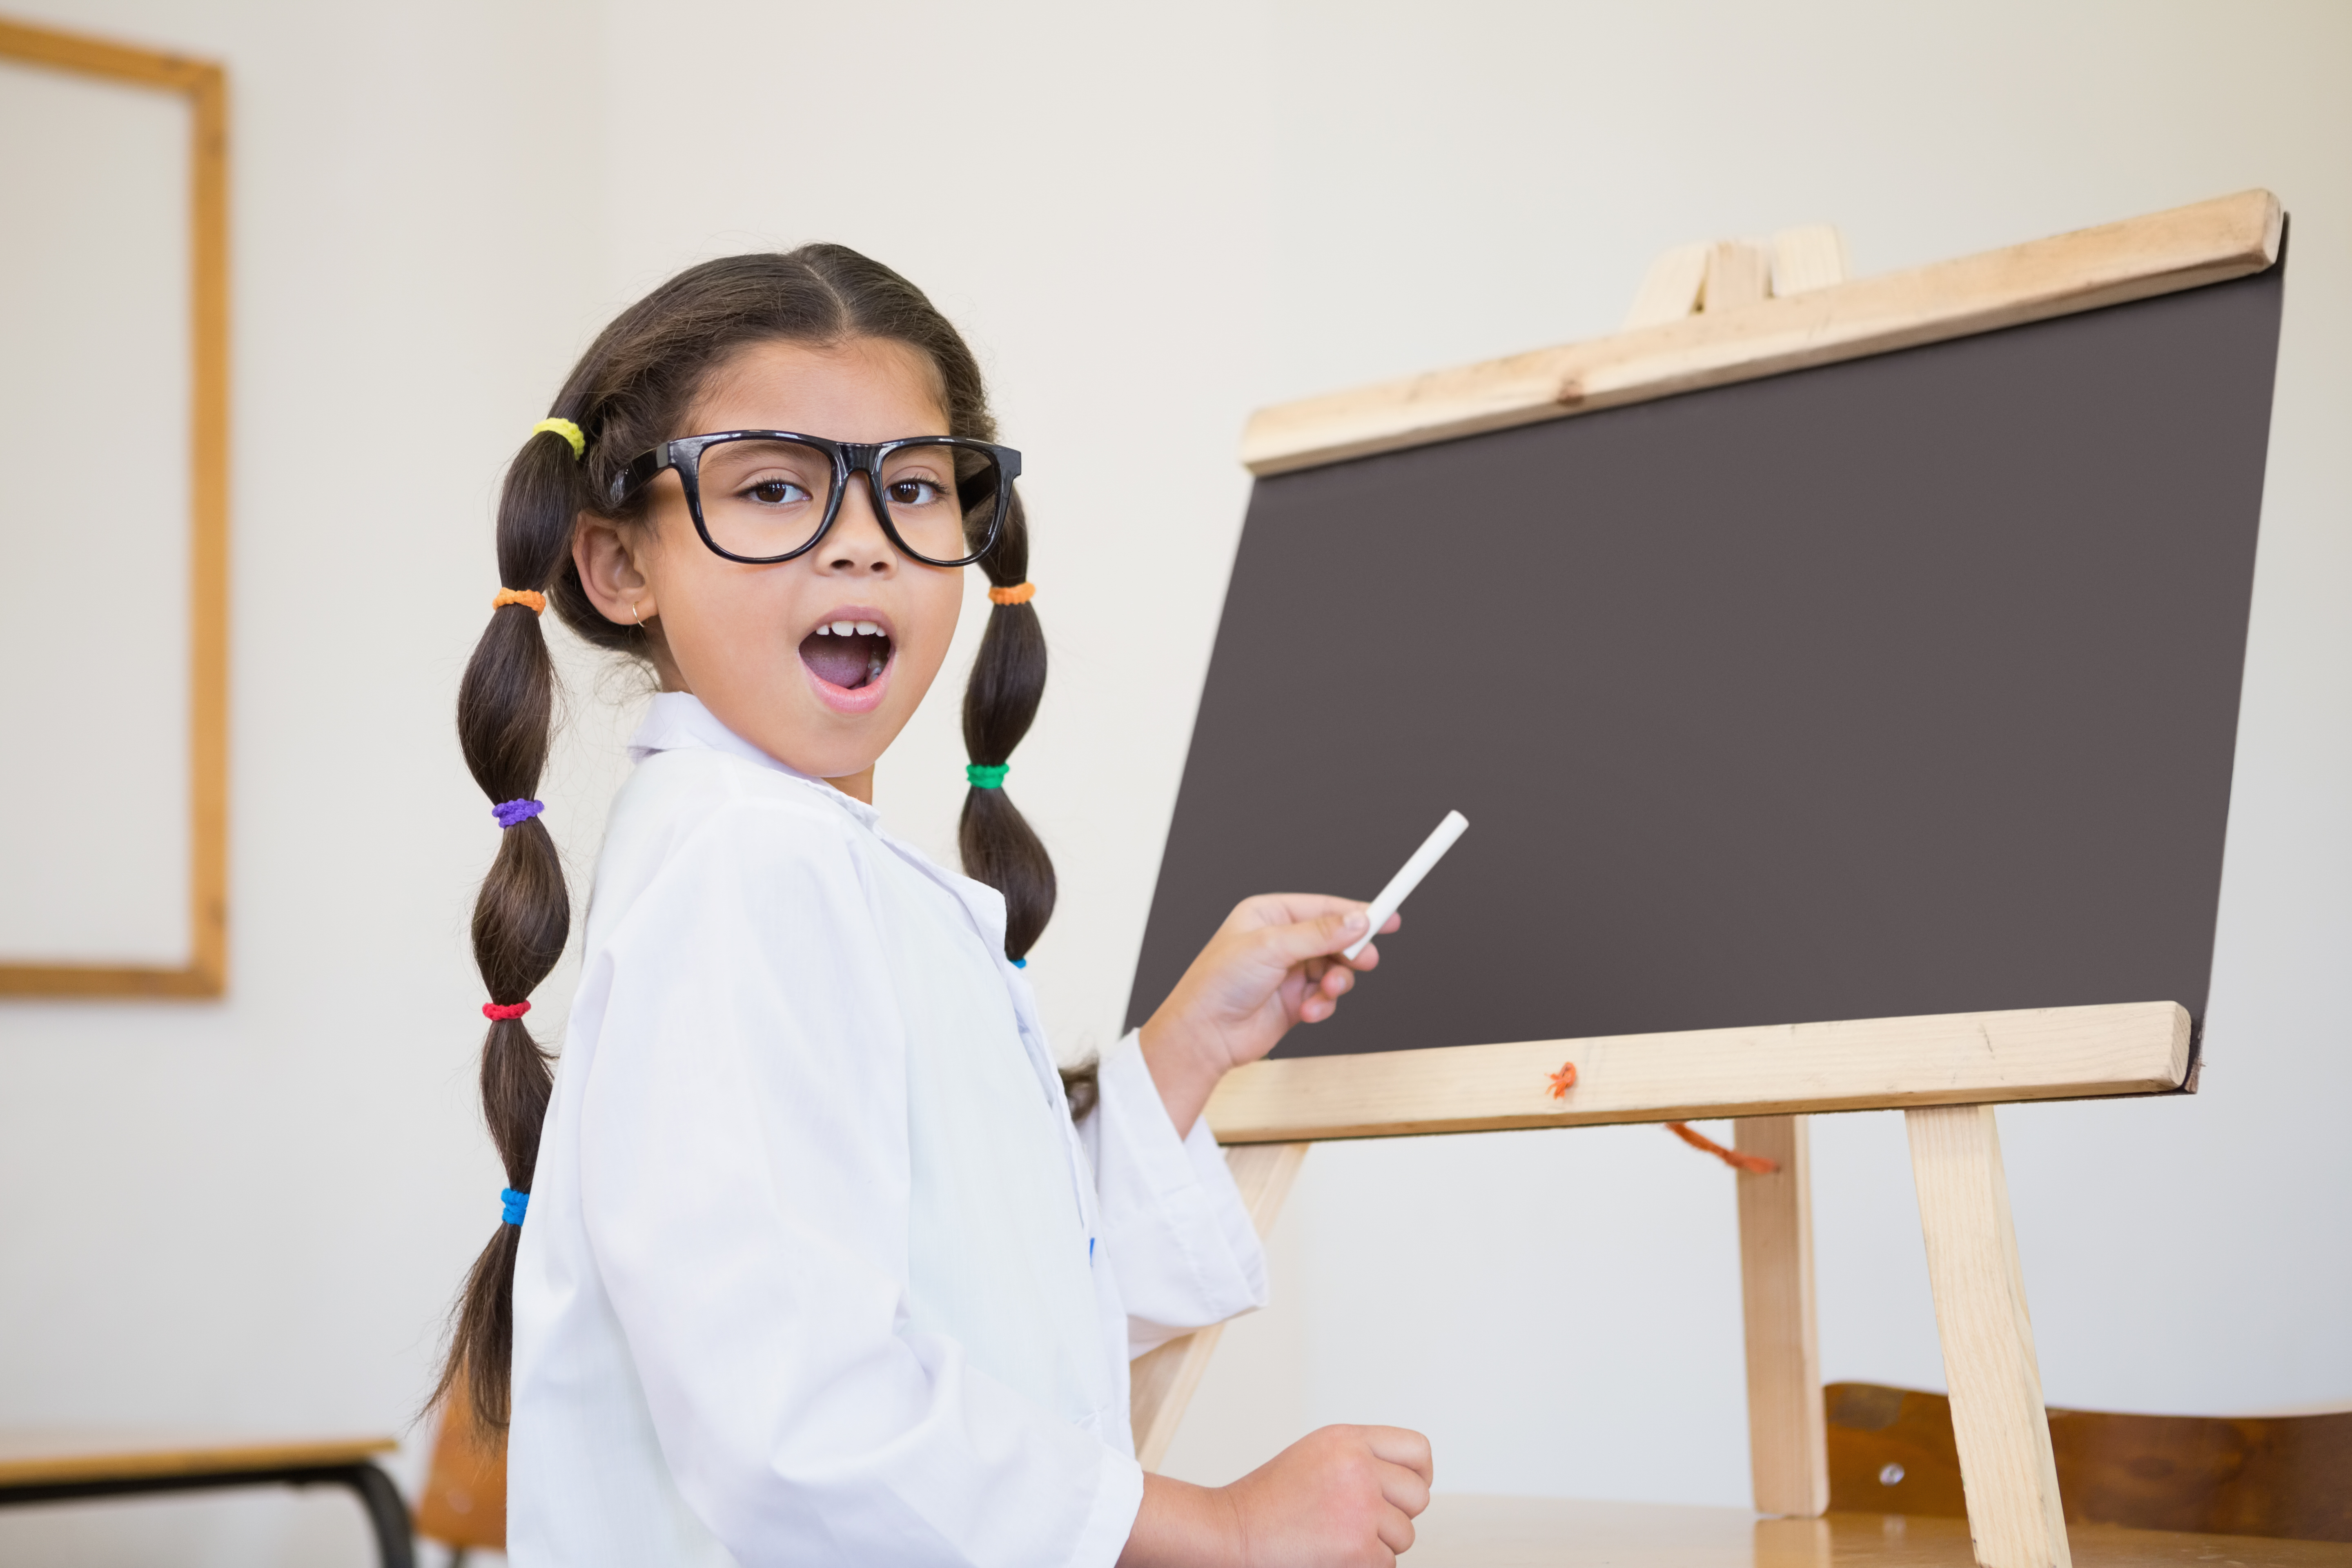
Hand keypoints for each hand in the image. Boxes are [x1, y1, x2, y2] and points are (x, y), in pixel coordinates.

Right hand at [1119, 1425, 1434, 1566]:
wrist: (1231, 1532)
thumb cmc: (1269, 1500)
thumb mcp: (1317, 1455)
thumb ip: (1361, 1457)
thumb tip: (1410, 1480)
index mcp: (1348, 1439)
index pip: (1418, 1450)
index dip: (1419, 1474)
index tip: (1402, 1490)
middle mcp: (1358, 1467)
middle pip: (1418, 1496)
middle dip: (1396, 1514)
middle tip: (1361, 1521)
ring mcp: (1361, 1508)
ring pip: (1405, 1534)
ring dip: (1379, 1543)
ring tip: (1337, 1537)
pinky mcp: (1359, 1548)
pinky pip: (1388, 1563)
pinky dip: (1365, 1564)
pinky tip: (1332, 1554)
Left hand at [1139, 894, 1400, 1135]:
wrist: (1204, 1036)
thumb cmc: (1218, 984)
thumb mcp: (1271, 947)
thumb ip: (1319, 934)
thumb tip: (1357, 921)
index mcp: (1268, 914)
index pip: (1323, 907)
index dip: (1357, 912)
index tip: (1389, 917)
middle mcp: (1280, 941)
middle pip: (1335, 939)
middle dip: (1351, 952)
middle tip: (1364, 961)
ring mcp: (1288, 971)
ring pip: (1335, 969)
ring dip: (1337, 982)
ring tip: (1326, 991)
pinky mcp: (1294, 1000)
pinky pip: (1326, 996)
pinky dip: (1323, 1004)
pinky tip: (1307, 1011)